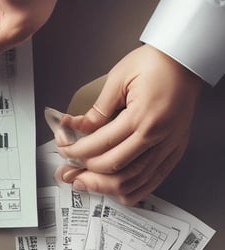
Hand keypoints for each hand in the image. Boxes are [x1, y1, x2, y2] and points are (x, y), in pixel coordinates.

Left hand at [55, 44, 202, 204]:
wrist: (185, 61)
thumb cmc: (155, 64)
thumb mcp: (118, 78)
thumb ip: (98, 108)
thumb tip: (79, 126)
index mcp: (142, 116)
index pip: (101, 144)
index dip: (77, 150)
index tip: (64, 150)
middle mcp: (158, 135)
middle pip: (115, 167)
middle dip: (86, 172)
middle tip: (68, 170)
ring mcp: (169, 145)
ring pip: (134, 180)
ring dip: (105, 186)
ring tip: (85, 182)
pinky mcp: (175, 150)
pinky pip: (153, 180)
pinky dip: (131, 189)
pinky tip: (114, 188)